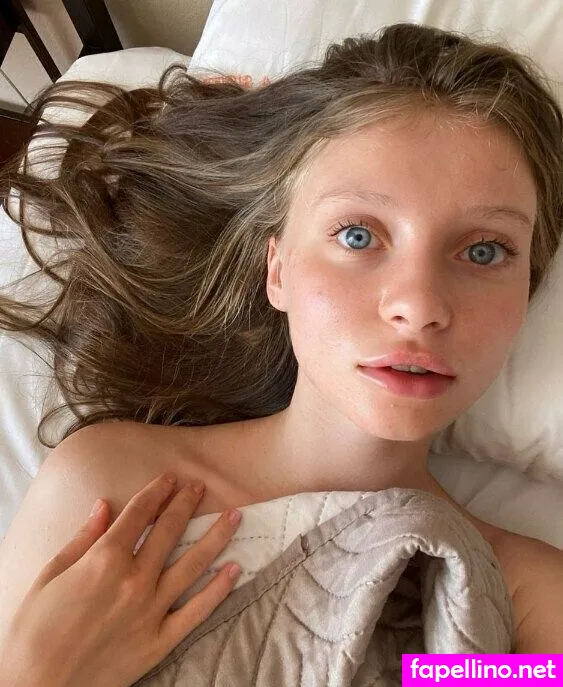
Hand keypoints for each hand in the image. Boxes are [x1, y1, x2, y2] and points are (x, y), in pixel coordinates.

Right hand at [0, 472, 241, 686]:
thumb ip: (82, 538)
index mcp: (104, 559)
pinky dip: (219, 589)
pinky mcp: (160, 640)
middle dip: (186, 504)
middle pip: (169, 531)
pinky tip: (235, 569)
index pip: (139, 514)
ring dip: (216, 536)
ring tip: (235, 515)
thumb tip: (103, 505)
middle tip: (201, 487)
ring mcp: (151, 610)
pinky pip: (197, 611)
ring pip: (193, 564)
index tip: (170, 478)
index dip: (156, 492)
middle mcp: (133, 579)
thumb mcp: (50, 575)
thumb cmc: (33, 631)